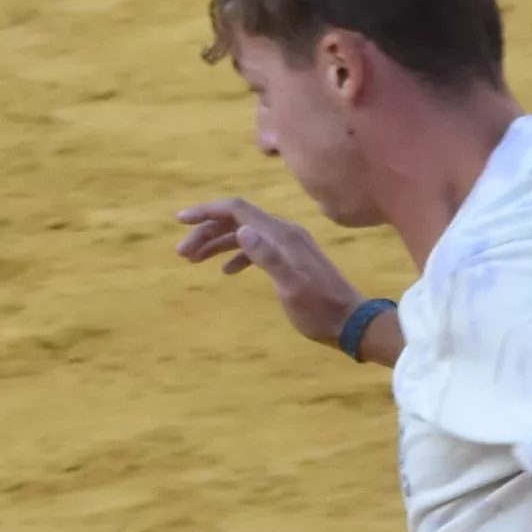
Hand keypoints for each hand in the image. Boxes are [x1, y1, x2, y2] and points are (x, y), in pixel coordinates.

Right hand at [174, 194, 366, 346]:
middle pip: (237, 220)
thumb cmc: (320, 310)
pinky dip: (237, 255)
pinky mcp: (291, 259)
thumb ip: (268, 259)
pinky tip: (227, 272)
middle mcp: (284, 233)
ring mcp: (289, 245)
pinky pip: (257, 248)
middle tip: (181, 253)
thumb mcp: (291, 288)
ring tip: (193, 261)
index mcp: (282, 235)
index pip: (237, 209)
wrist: (351, 322)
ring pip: (245, 234)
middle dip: (207, 231)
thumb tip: (242, 231)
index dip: (207, 211)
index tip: (180, 220)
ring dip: (217, 244)